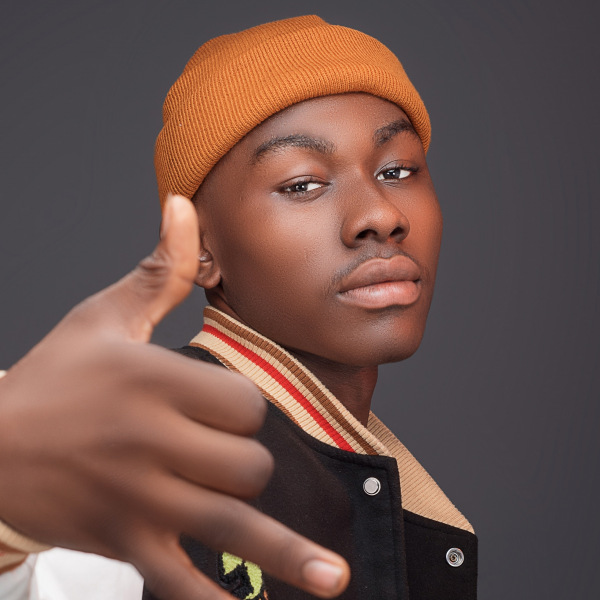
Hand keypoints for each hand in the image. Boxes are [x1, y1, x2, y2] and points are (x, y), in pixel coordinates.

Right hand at [0, 195, 349, 598]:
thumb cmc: (54, 377)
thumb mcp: (104, 314)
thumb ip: (160, 268)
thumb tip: (184, 206)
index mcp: (154, 381)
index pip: (243, 406)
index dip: (247, 413)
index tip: (229, 414)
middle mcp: (152, 441)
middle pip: (247, 464)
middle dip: (253, 465)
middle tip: (232, 460)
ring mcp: (139, 499)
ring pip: (231, 524)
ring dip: (288, 555)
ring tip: (334, 581)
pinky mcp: (123, 542)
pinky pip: (180, 582)